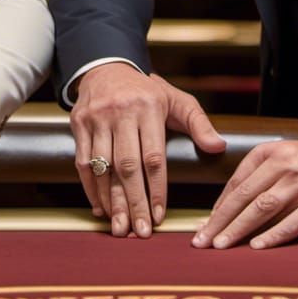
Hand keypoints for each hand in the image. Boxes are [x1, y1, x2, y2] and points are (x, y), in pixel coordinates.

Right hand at [71, 63, 224, 238]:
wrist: (106, 67)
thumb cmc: (146, 90)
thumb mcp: (177, 99)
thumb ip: (198, 123)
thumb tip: (218, 147)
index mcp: (147, 108)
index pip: (153, 156)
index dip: (156, 189)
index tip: (159, 216)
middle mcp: (120, 112)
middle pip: (126, 165)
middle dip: (133, 202)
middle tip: (139, 231)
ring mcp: (96, 118)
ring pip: (103, 166)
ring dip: (111, 200)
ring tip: (119, 227)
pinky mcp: (79, 123)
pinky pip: (83, 161)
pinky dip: (90, 188)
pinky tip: (100, 207)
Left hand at [193, 129, 297, 250]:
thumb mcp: (280, 151)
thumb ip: (256, 171)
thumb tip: (229, 200)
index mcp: (270, 154)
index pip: (237, 182)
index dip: (219, 204)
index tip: (205, 223)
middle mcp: (284, 169)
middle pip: (245, 197)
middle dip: (221, 220)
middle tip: (203, 239)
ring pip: (264, 210)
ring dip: (240, 229)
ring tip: (222, 244)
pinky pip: (293, 223)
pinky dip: (274, 235)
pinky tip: (257, 246)